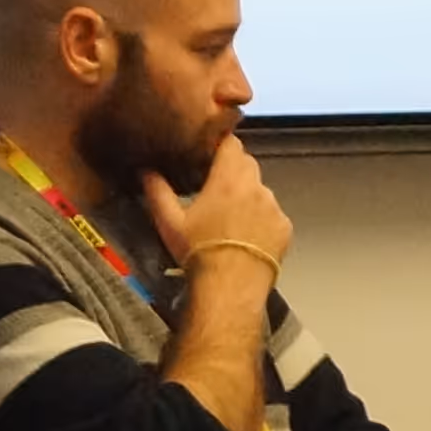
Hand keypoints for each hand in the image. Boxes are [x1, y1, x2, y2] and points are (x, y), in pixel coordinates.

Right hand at [144, 133, 293, 278]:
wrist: (230, 286)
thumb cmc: (199, 253)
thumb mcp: (170, 222)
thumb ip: (157, 191)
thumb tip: (146, 171)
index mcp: (228, 180)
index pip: (232, 144)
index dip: (221, 144)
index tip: (210, 150)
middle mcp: (256, 188)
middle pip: (247, 165)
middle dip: (232, 169)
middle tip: (214, 186)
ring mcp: (274, 208)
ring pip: (261, 190)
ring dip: (248, 195)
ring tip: (230, 217)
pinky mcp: (285, 227)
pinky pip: (273, 213)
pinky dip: (262, 218)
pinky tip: (247, 235)